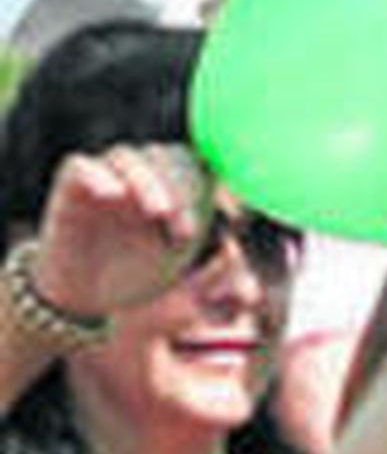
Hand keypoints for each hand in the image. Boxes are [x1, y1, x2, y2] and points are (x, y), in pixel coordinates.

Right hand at [29, 142, 214, 326]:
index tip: (219, 213)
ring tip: (158, 212)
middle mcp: (135, 175)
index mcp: (164, 186)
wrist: (88, 297)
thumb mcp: (177, 261)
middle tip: (185, 226)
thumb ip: (208, 246)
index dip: (203, 182)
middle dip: (178, 187)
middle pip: (160, 156)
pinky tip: (113, 194)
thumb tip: (249, 274)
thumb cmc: (135, 276)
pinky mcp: (71, 187)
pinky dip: (98, 176)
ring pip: (126, 157)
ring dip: (146, 181)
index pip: (187, 163)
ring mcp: (103, 177)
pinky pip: (81, 167)